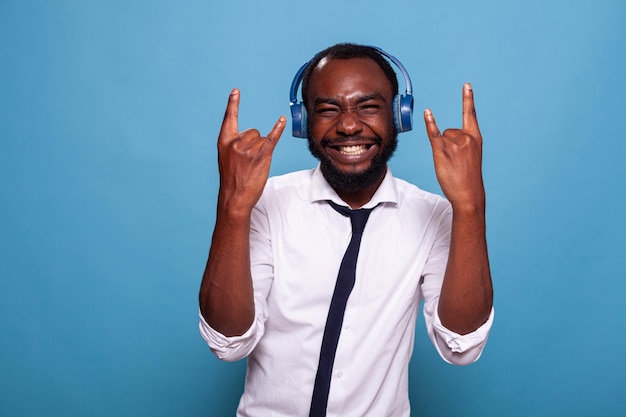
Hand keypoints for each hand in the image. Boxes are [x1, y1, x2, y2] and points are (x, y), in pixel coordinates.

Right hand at [217, 89, 285, 211]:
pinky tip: (282, 121)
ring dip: (262, 151)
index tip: (236, 91)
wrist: (234, 198)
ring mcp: (248, 148)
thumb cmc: (232, 181)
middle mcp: (235, 142)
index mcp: (224, 141)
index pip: (229, 118)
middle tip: (248, 163)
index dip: (233, 104)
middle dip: (254, 144)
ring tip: (253, 166)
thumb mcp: (226, 159)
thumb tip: (251, 138)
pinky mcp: (261, 155)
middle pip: (253, 131)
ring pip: (262, 139)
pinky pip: (272, 138)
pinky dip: (278, 129)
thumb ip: (234, 146)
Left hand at [424, 83, 484, 209]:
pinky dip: (430, 123)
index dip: (467, 99)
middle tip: (456, 162)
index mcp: (476, 137)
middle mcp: (466, 137)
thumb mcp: (471, 156)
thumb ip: (463, 142)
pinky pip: (433, 134)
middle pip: (449, 131)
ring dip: (442, 150)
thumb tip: (445, 134)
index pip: (470, 114)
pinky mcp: (442, 150)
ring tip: (451, 164)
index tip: (466, 85)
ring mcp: (454, 143)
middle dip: (448, 145)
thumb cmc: (468, 178)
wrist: (469, 194)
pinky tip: (427, 113)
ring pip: (441, 137)